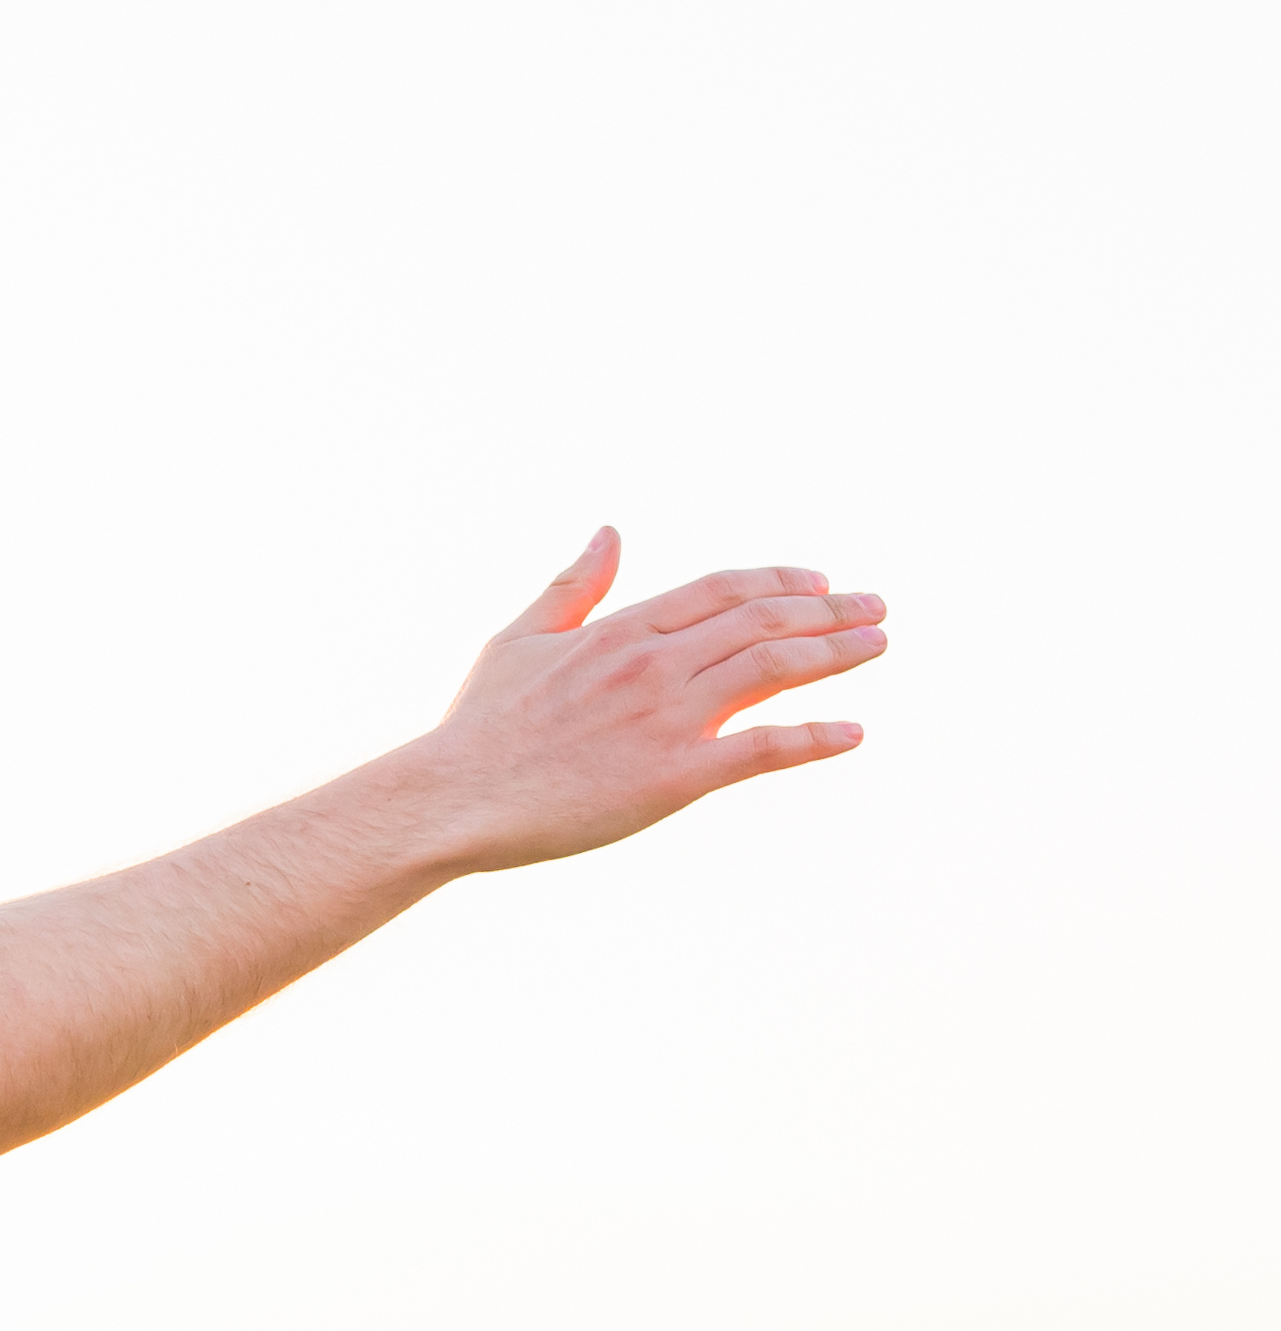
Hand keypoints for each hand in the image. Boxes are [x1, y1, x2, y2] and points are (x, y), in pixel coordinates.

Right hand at [385, 531, 886, 875]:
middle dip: (830, 609)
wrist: (453, 799)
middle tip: (877, 608)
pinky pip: (763, 749)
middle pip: (764, 620)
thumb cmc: (479, 726)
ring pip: (775, 668)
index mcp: (619, 630)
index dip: (781, 579)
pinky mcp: (675, 776)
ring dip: (836, 653)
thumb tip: (610, 531)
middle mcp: (653, 664)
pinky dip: (814, 738)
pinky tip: (852, 732)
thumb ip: (575, 586)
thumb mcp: (518, 639)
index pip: (723, 588)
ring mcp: (667, 718)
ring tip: (877, 645)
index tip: (822, 580)